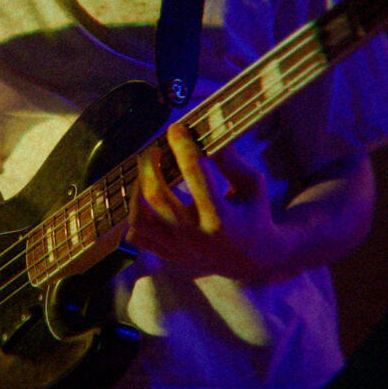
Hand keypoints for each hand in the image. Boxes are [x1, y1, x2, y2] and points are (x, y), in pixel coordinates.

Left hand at [126, 123, 291, 280]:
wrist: (252, 260)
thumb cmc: (253, 214)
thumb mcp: (252, 186)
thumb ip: (231, 162)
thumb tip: (210, 132)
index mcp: (221, 219)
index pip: (195, 175)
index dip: (182, 147)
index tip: (176, 129)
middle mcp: (196, 236)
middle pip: (156, 197)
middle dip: (149, 166)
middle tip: (153, 150)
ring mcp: (178, 249)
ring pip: (139, 220)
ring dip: (137, 190)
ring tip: (145, 173)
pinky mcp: (168, 254)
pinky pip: (137, 236)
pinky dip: (135, 215)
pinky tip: (144, 198)